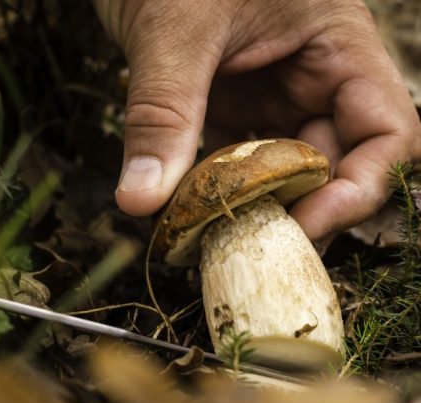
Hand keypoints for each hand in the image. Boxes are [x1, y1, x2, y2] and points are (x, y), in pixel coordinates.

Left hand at [94, 0, 420, 240]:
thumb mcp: (172, 31)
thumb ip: (161, 114)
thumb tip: (141, 199)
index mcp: (334, 44)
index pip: (387, 132)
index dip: (360, 188)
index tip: (304, 226)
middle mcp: (311, 77)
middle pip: (331, 164)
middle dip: (294, 210)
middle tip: (245, 244)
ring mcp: (268, 96)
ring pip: (279, 172)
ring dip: (250, 207)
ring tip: (211, 233)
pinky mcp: (229, 107)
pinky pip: (233, 163)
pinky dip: (214, 190)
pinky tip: (186, 211)